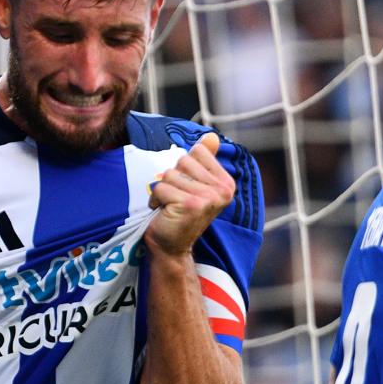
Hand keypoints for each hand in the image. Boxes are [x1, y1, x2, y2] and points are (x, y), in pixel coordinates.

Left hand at [145, 133, 234, 255]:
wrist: (172, 247)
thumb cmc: (182, 213)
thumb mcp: (196, 184)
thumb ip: (205, 159)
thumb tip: (212, 136)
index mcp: (226, 183)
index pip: (198, 151)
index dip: (185, 167)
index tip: (188, 187)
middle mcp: (221, 190)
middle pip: (183, 160)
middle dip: (173, 178)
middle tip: (177, 198)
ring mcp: (207, 198)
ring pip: (170, 174)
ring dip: (163, 190)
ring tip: (170, 205)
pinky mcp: (190, 205)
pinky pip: (161, 187)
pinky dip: (156, 199)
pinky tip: (164, 211)